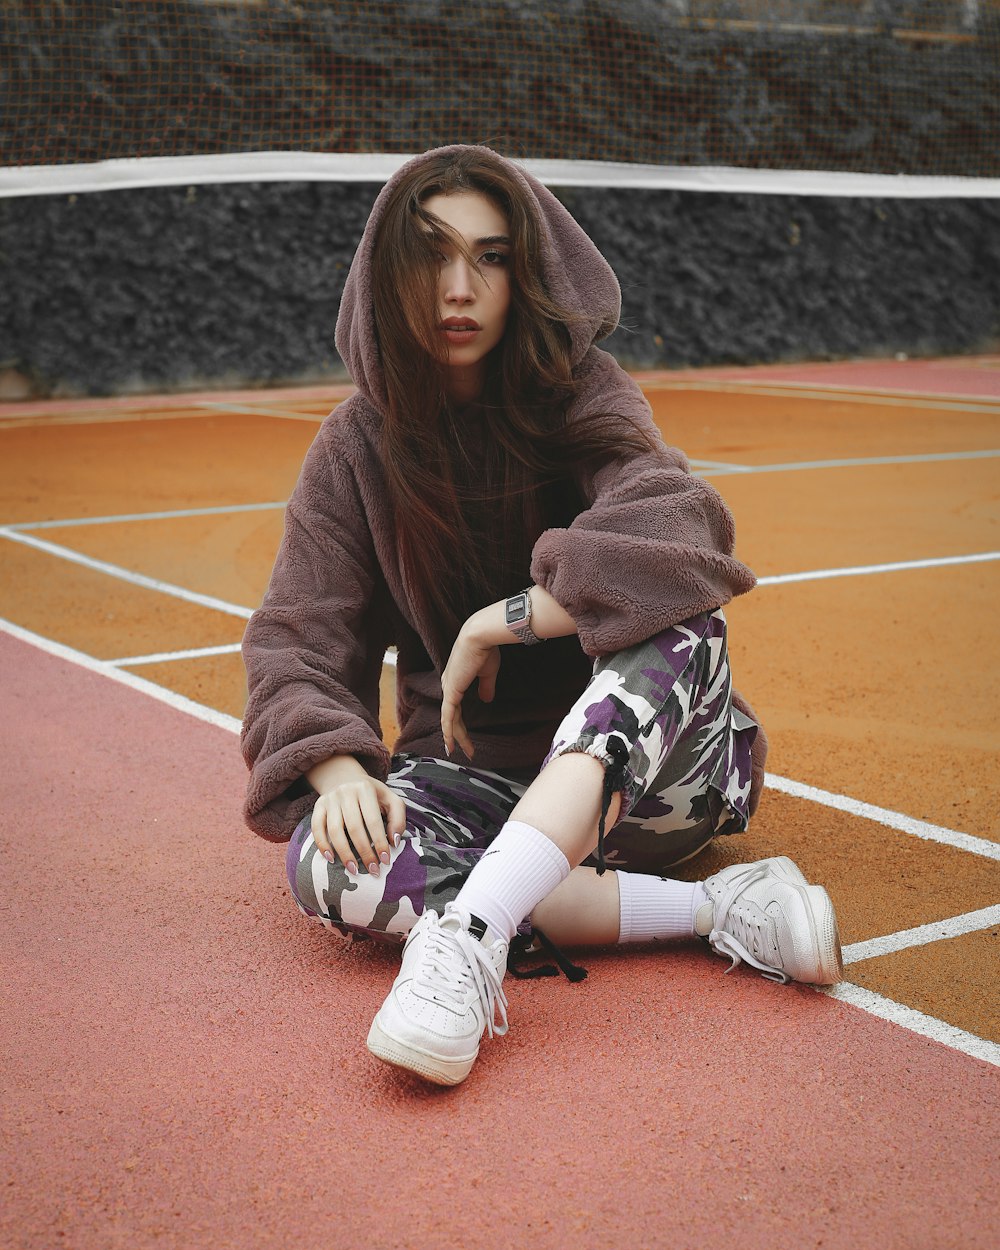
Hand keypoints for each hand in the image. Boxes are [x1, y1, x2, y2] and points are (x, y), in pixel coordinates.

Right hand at [311, 776, 406, 876]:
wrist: (345, 777)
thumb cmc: (372, 794)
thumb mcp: (390, 799)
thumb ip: (398, 817)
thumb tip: (394, 841)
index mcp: (365, 789)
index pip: (373, 820)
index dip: (379, 842)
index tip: (385, 860)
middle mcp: (345, 792)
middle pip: (354, 827)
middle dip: (364, 852)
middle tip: (373, 870)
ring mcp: (329, 799)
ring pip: (334, 830)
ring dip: (344, 853)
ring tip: (354, 870)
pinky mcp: (318, 806)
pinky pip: (316, 828)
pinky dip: (322, 845)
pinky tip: (331, 859)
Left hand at [440, 625, 500, 759]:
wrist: (480, 636)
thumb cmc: (486, 649)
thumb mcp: (488, 672)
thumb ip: (485, 687)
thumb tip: (486, 700)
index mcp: (456, 680)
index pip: (457, 707)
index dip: (461, 723)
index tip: (467, 736)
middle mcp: (449, 685)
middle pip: (452, 717)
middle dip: (459, 736)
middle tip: (467, 751)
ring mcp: (449, 689)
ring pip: (449, 720)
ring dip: (455, 737)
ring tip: (460, 752)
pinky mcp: (451, 692)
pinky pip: (448, 717)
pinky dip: (449, 731)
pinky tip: (451, 744)